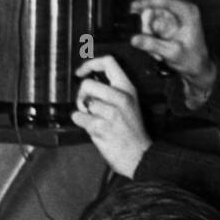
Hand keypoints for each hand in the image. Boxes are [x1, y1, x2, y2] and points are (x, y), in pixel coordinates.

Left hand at [73, 56, 150, 175]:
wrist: (140, 156)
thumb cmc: (133, 133)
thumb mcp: (130, 105)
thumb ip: (113, 91)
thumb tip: (89, 84)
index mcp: (128, 89)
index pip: (108, 62)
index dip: (89, 64)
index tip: (81, 72)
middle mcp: (121, 98)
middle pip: (88, 83)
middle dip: (81, 95)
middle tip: (87, 104)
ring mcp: (111, 113)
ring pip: (83, 102)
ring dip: (83, 112)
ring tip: (94, 119)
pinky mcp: (101, 126)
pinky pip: (79, 118)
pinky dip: (82, 124)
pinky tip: (94, 129)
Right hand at [129, 0, 214, 92]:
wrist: (197, 65)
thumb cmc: (192, 58)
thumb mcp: (172, 53)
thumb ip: (153, 45)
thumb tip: (135, 39)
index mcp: (188, 12)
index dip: (147, 1)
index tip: (134, 7)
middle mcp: (183, 7)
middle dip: (145, 7)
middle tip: (135, 17)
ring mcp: (176, 11)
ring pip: (153, 4)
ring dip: (146, 20)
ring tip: (150, 38)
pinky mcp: (170, 16)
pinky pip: (153, 14)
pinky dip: (149, 25)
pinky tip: (152, 38)